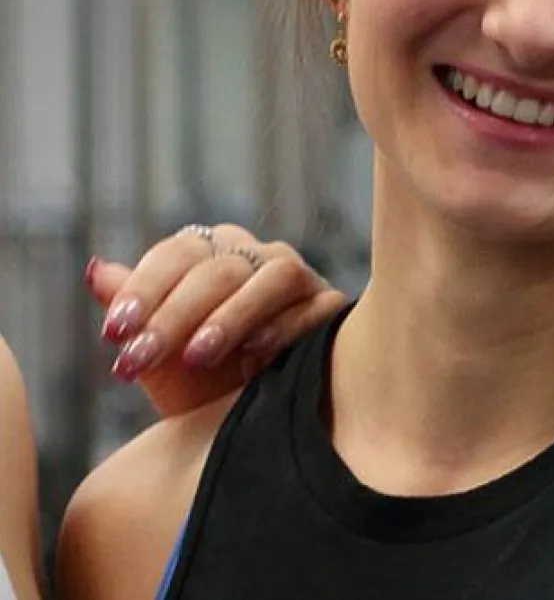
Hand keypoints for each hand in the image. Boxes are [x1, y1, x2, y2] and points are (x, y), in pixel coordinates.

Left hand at [87, 224, 349, 417]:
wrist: (255, 428)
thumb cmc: (204, 386)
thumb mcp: (159, 358)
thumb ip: (130, 309)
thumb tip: (95, 270)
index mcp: (212, 257)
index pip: (178, 253)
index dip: (144, 288)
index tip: (114, 332)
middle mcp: (257, 258)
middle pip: (218, 267)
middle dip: (174, 315)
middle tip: (140, 359)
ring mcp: (299, 280)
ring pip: (271, 274)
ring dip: (231, 314)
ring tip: (195, 356)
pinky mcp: (331, 308)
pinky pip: (312, 307)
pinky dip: (283, 327)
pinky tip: (254, 357)